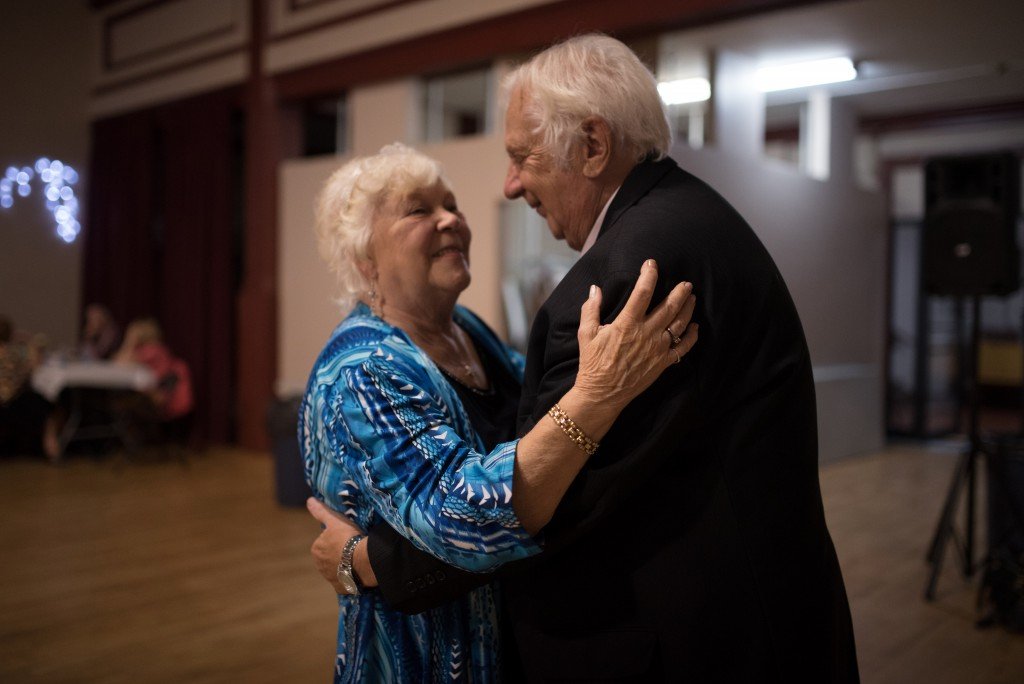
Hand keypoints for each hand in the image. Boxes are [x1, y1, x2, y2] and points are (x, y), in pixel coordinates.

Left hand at [307, 497, 366, 593]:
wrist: (361, 559)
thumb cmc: (347, 537)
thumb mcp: (334, 520)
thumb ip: (321, 511)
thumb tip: (309, 500)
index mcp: (316, 549)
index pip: (325, 542)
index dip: (336, 539)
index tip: (347, 537)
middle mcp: (319, 565)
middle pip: (330, 556)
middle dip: (339, 553)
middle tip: (352, 548)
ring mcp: (330, 577)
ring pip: (337, 569)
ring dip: (344, 565)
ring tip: (356, 559)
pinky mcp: (340, 587)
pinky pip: (344, 581)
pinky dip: (349, 578)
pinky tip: (357, 572)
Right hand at [575, 259, 697, 405]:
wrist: (602, 393)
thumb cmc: (592, 362)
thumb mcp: (586, 333)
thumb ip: (591, 309)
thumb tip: (595, 289)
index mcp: (627, 324)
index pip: (643, 292)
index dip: (649, 275)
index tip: (651, 264)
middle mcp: (646, 334)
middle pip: (669, 306)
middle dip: (680, 292)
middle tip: (686, 283)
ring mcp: (657, 349)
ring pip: (679, 324)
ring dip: (688, 309)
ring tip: (692, 298)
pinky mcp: (663, 363)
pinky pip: (683, 348)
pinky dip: (692, 336)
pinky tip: (695, 327)